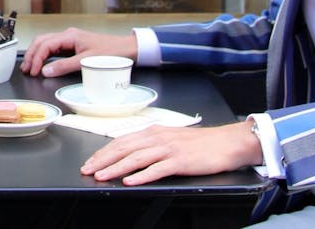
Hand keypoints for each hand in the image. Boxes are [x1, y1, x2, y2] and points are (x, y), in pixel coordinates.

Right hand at [20, 27, 135, 76]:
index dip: (36, 59)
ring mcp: (70, 39)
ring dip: (37, 54)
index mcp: (69, 36)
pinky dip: (45, 55)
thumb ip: (65, 66)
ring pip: (46, 43)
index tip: (32, 71)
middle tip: (26, 69)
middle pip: (42, 41)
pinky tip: (43, 62)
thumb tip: (46, 71)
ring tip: (30, 66)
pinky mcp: (74, 45)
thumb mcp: (87, 61)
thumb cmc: (111, 52)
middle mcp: (68, 35)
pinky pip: (54, 47)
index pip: (45, 45)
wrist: (128, 48)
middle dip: (32, 54)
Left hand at [81, 122, 260, 184]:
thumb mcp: (171, 138)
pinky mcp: (180, 161)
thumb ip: (151, 144)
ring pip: (136, 158)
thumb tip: (130, 154)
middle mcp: (158, 137)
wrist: (227, 143)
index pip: (122, 141)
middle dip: (103, 160)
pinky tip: (130, 181)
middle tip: (88, 170)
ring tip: (101, 176)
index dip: (104, 152)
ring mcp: (169, 149)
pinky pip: (156, 169)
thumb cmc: (201, 143)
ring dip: (115, 167)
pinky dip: (141, 175)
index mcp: (154, 131)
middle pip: (124, 148)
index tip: (90, 161)